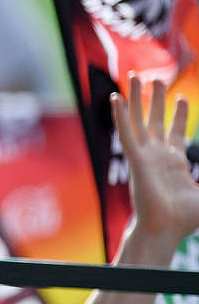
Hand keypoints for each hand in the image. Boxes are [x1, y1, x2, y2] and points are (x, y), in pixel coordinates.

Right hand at [112, 74, 198, 246]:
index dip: (179, 115)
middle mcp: (158, 155)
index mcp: (175, 162)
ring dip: (137, 98)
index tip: (182, 99)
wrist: (168, 227)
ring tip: (135, 76)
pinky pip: (126, 133)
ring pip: (139, 120)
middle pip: (155, 120)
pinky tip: (116, 99)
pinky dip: (121, 116)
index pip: (175, 132)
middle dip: (156, 100)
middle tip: (157, 80)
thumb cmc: (187, 217)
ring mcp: (145, 156)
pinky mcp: (136, 159)